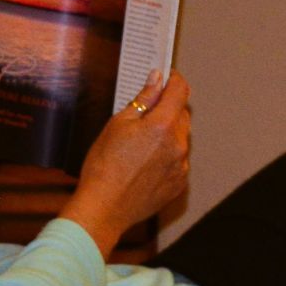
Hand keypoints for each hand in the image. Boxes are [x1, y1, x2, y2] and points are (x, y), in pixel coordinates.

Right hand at [60, 73, 190, 253]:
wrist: (103, 208)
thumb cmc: (104, 166)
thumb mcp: (118, 124)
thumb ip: (143, 100)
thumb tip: (156, 79)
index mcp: (162, 126)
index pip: (180, 91)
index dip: (174, 80)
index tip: (167, 77)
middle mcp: (178, 145)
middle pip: (182, 114)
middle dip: (168, 108)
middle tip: (145, 113)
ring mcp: (181, 166)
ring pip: (180, 138)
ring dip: (168, 133)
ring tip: (141, 144)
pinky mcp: (179, 183)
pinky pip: (179, 160)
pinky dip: (168, 155)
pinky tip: (145, 162)